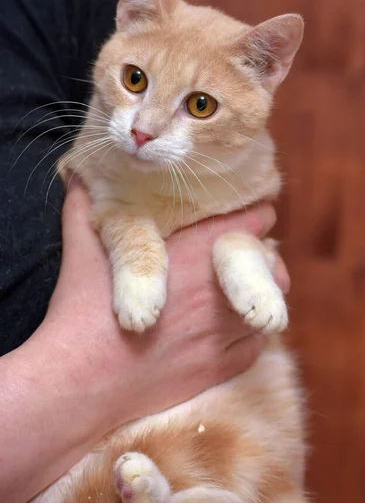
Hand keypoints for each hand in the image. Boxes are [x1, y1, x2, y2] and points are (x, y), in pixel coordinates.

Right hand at [0, 177, 289, 501]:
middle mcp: (217, 292)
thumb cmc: (82, 310)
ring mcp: (221, 334)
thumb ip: (85, 206)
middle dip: (262, 257)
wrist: (79, 382)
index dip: (254, 214)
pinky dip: (250, 334)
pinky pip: (256, 346)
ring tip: (241, 291)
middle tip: (243, 256)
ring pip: (271, 306)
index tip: (250, 213)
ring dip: (262, 294)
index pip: (251, 223)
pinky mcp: (217, 369)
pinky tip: (230, 328)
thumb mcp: (82, 248)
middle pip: (273, 265)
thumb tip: (80, 175)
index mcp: (193, 255)